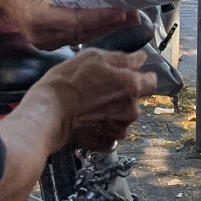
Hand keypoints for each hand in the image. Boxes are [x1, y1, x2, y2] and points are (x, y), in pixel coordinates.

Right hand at [0, 0, 143, 50]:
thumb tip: (98, 3)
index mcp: (39, 18)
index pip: (78, 20)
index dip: (102, 17)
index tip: (123, 11)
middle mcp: (42, 36)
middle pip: (83, 31)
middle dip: (110, 23)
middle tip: (133, 15)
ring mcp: (45, 43)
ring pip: (81, 37)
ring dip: (105, 28)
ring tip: (127, 19)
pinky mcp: (48, 44)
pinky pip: (75, 38)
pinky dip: (92, 31)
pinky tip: (108, 24)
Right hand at [30, 48, 154, 151]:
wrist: (48, 113)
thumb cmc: (67, 82)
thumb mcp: (94, 57)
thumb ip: (122, 58)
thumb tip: (140, 59)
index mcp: (131, 86)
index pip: (151, 81)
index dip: (142, 76)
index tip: (131, 74)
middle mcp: (131, 110)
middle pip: (134, 99)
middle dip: (121, 94)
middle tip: (98, 87)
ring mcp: (119, 129)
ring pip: (121, 116)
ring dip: (111, 110)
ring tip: (88, 103)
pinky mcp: (106, 143)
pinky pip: (109, 132)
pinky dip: (101, 126)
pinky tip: (86, 118)